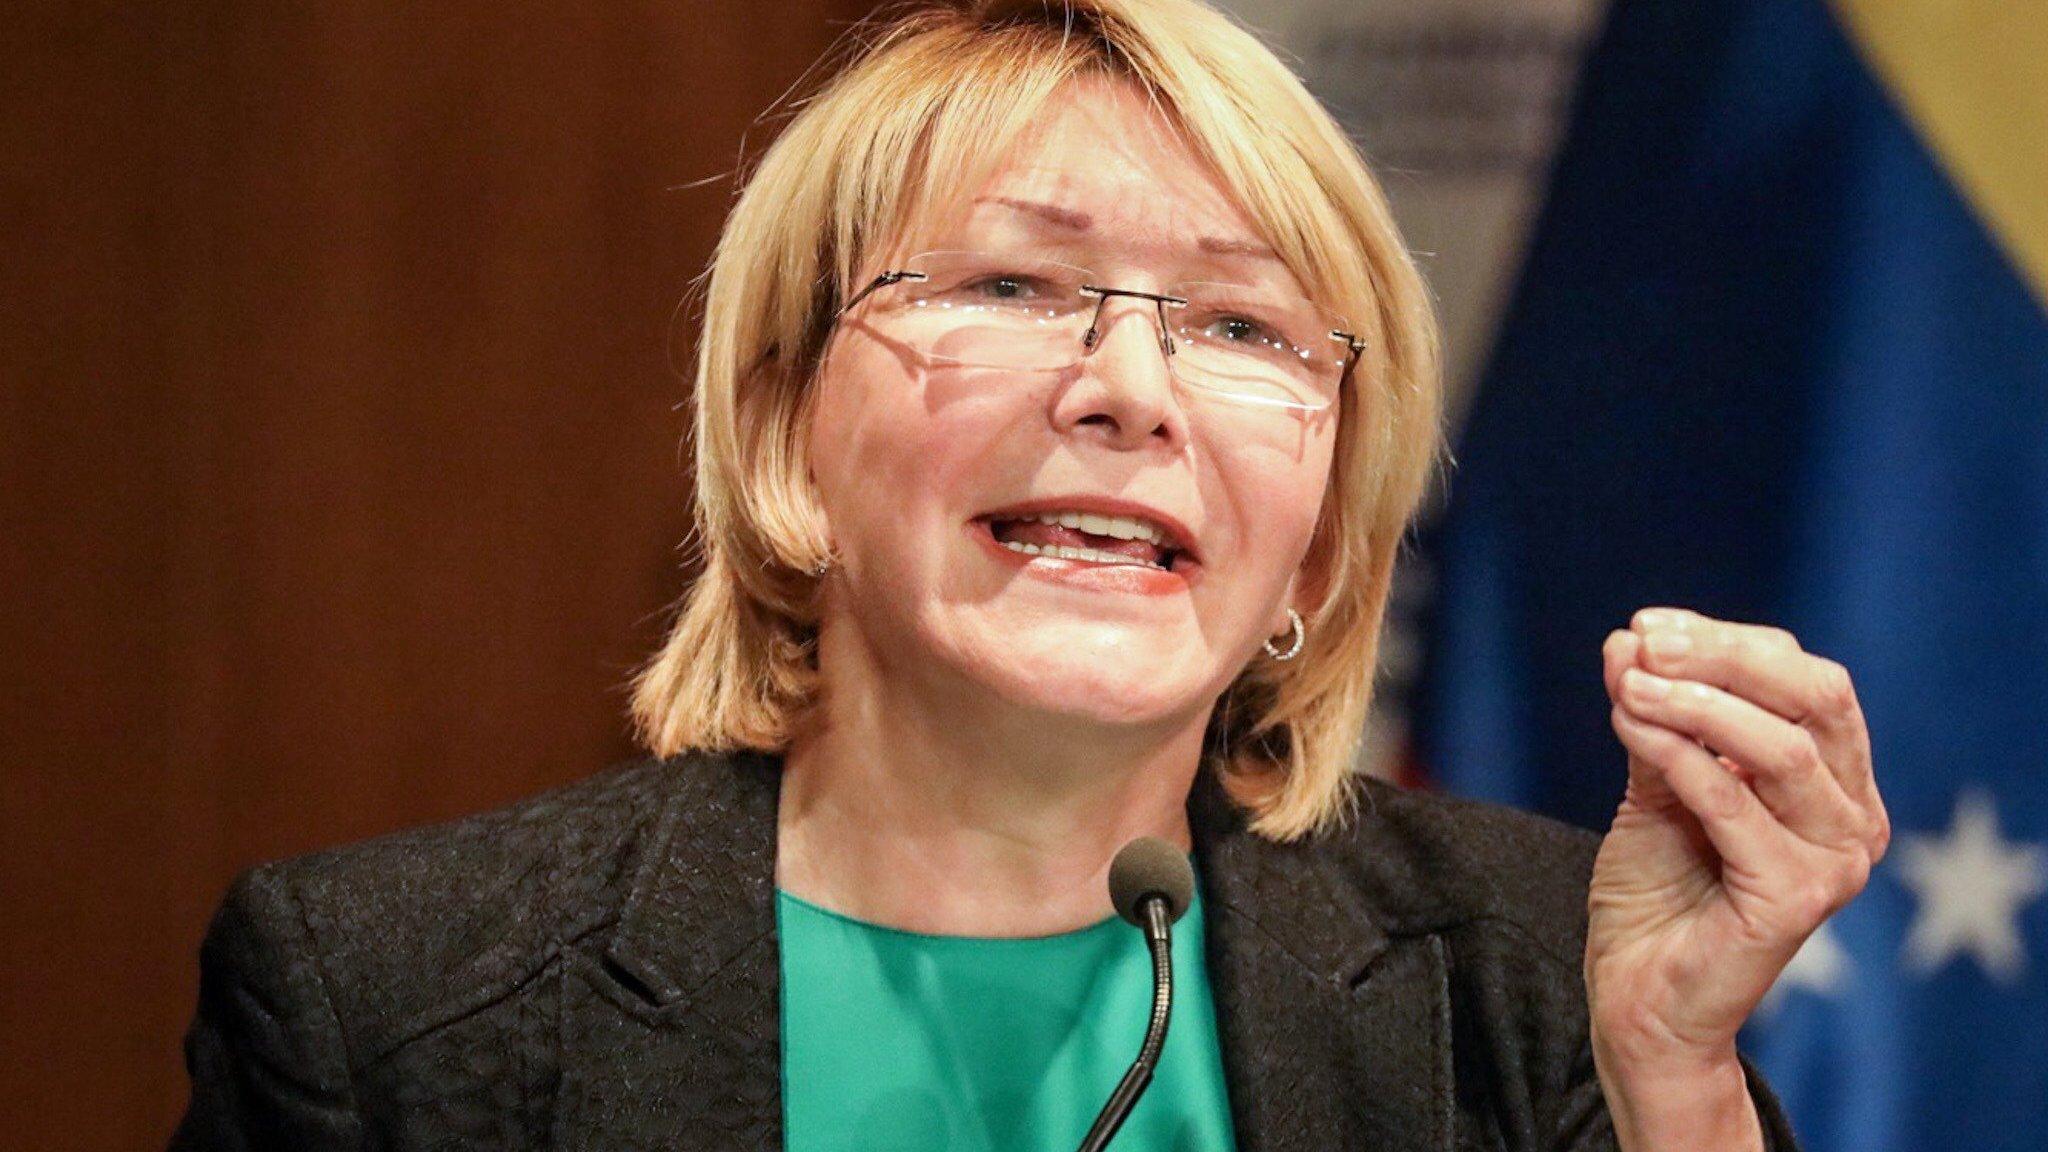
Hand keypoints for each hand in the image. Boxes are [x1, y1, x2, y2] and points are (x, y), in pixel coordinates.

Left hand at [1586, 608, 1887, 1072]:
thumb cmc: (1657, 891)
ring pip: (1781, 747)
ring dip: (1694, 703)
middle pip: (1812, 697)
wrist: (1639, 997)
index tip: (1645, 626)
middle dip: (1723, 657)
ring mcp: (1835, 860)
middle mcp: (1854, 817)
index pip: (1804, 679)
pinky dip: (1677, 753)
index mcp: (1836, 781)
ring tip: (1626, 685)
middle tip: (1643, 642)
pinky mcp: (1798, 897)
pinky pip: (1734, 802)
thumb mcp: (1654, 786)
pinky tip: (1628, 724)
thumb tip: (1626, 640)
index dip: (1726, 641)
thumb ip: (1652, 718)